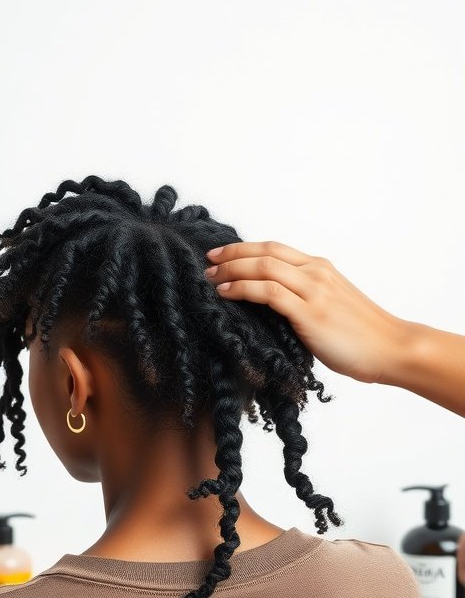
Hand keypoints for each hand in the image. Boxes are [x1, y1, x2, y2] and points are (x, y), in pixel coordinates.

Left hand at [204, 240, 409, 384]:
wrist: (391, 349)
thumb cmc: (362, 335)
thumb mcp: (330, 306)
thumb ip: (304, 298)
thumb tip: (269, 305)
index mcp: (320, 268)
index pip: (274, 248)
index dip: (243, 248)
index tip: (220, 254)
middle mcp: (316, 273)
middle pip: (264, 252)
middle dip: (231, 255)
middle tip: (207, 262)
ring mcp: (314, 291)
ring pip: (263, 268)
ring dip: (232, 271)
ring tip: (210, 279)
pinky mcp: (311, 313)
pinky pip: (269, 293)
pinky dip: (243, 289)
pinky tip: (225, 293)